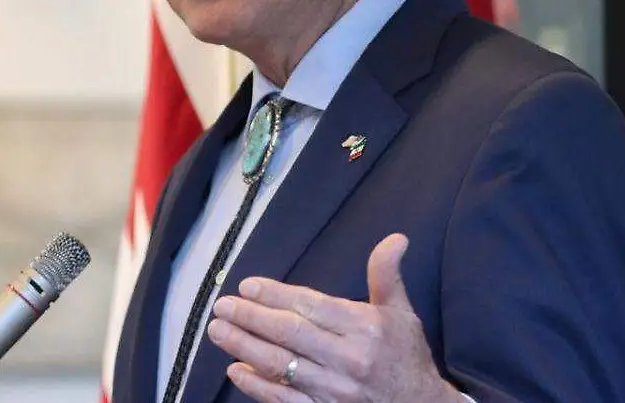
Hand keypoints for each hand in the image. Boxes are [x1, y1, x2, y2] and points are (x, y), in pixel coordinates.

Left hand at [206, 233, 462, 402]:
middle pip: (290, 335)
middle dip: (252, 318)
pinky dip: (257, 386)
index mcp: (365, 329)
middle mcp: (348, 360)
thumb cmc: (406, 355)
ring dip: (244, 347)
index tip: (247, 286)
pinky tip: (235, 370)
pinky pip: (283, 401)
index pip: (312, 307)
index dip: (277, 296)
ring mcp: (333, 391)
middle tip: (223, 305)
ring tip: (218, 331)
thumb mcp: (402, 312)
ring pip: (281, 367)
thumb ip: (387, 275)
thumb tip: (395, 239)